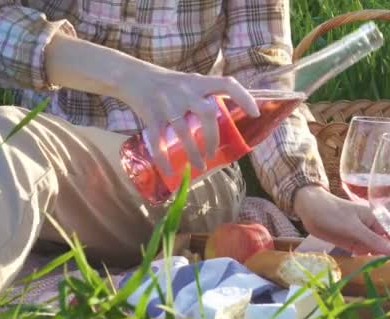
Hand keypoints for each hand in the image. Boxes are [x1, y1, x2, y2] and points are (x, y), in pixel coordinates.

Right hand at [45, 33, 259, 173]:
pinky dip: (164, 159)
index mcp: (199, 82)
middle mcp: (185, 91)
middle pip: (206, 114)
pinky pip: (158, 141)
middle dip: (212, 138)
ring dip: (192, 153)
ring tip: (199, 166)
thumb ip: (206, 96)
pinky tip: (170, 171)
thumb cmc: (169, 84)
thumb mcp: (190, 82)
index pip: (227, 84)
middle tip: (214, 154)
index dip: (244, 97)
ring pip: (183, 132)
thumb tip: (230, 118)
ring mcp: (167, 103)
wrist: (134, 77)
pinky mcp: (151, 115)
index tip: (255, 113)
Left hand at [293, 185, 389, 254]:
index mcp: (378, 219)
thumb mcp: (354, 227)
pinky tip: (376, 272)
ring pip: (378, 251)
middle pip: (389, 245)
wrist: (310, 210)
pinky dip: (371, 261)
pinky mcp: (353, 243)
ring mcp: (363, 236)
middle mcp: (373, 228)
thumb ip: (373, 239)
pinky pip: (366, 254)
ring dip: (384, 261)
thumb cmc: (332, 213)